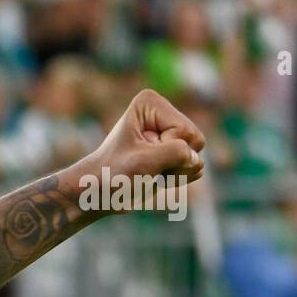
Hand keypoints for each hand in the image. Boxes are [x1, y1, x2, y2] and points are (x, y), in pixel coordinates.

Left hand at [81, 88, 205, 189]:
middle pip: (195, 141)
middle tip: (146, 167)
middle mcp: (163, 113)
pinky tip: (156, 176)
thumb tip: (198, 161)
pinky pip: (194, 167)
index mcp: (150, 103)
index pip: (183, 131)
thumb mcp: (143, 162)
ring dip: (175, 172)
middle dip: (174, 162)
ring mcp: (170, 132)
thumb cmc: (113, 174)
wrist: (99, 192)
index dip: (165, 149)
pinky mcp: (174, 150)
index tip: (139, 154)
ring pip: (196, 157)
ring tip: (149, 172)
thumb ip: (176, 153)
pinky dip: (177, 178)